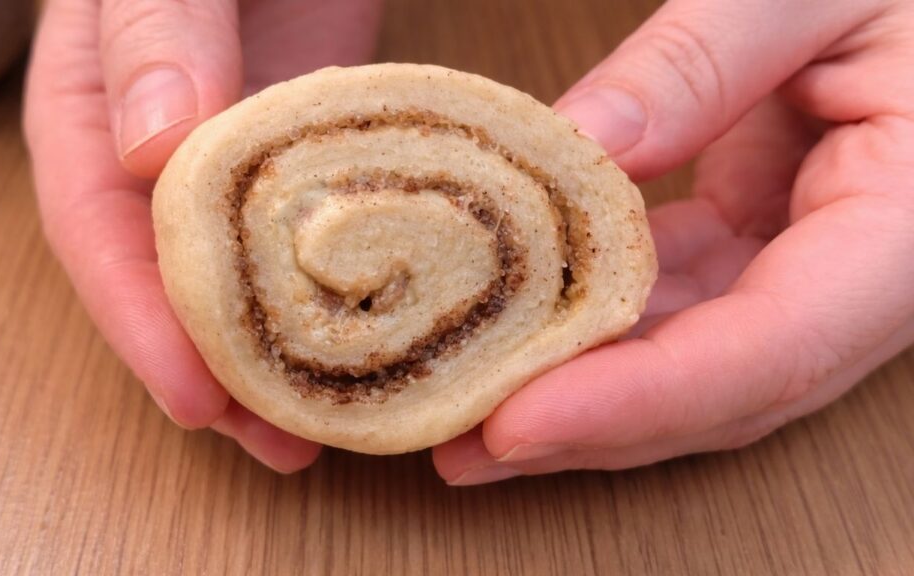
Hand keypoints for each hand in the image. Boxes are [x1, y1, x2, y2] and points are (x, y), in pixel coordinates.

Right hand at [24, 0, 380, 471]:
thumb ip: (155, 31)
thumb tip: (149, 149)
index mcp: (91, 106)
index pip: (98, 229)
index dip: (141, 322)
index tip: (197, 397)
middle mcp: (154, 147)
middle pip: (170, 276)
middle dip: (218, 370)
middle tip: (280, 443)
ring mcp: (231, 155)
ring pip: (240, 272)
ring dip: (276, 356)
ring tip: (326, 428)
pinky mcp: (299, 151)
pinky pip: (305, 233)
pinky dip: (326, 294)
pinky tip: (364, 343)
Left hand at [435, 0, 913, 484]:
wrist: (913, 1)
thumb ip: (699, 62)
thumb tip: (582, 146)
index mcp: (907, 223)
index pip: (774, 347)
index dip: (641, 398)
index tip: (519, 424)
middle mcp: (863, 277)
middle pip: (720, 390)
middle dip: (586, 428)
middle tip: (461, 445)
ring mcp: (807, 270)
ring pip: (688, 363)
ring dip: (578, 390)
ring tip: (468, 404)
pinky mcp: (759, 247)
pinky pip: (673, 305)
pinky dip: (594, 323)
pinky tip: (517, 329)